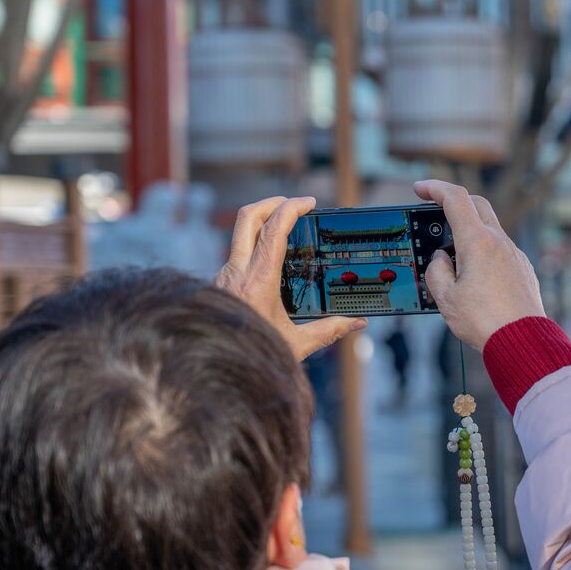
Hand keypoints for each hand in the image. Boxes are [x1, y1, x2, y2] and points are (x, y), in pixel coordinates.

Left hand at [215, 196, 364, 362]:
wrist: (213, 366)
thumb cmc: (253, 356)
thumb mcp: (296, 344)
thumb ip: (329, 330)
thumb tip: (357, 323)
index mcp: (258, 281)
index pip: (274, 229)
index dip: (293, 208)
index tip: (310, 203)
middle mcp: (236, 272)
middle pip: (248, 217)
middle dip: (272, 203)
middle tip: (294, 204)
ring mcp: (224, 276)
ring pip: (240, 235)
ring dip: (263, 224)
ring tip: (286, 228)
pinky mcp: (219, 283)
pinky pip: (238, 255)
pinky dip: (256, 247)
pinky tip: (272, 261)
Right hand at [414, 180, 544, 351]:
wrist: (522, 342)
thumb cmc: (484, 322)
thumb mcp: (445, 297)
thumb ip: (436, 271)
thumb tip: (441, 259)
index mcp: (477, 242)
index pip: (455, 198)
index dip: (434, 188)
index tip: (420, 188)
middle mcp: (500, 242)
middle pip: (477, 205)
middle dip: (454, 201)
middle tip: (435, 210)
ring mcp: (515, 255)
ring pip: (490, 228)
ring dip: (469, 230)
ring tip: (452, 256)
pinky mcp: (523, 269)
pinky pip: (501, 249)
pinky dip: (484, 250)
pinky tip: (475, 274)